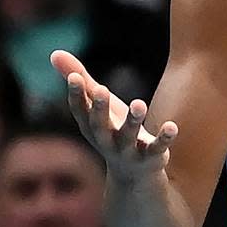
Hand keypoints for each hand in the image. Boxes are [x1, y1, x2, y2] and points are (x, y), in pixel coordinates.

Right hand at [51, 50, 176, 184]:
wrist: (134, 174)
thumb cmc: (112, 129)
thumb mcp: (98, 106)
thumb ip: (82, 81)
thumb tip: (54, 53)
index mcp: (91, 127)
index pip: (80, 111)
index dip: (76, 95)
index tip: (74, 77)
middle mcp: (106, 141)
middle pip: (100, 126)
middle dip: (100, 109)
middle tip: (101, 90)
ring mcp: (128, 151)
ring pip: (129, 137)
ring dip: (133, 121)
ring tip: (139, 103)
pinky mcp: (151, 158)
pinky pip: (157, 149)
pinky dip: (164, 139)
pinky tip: (172, 126)